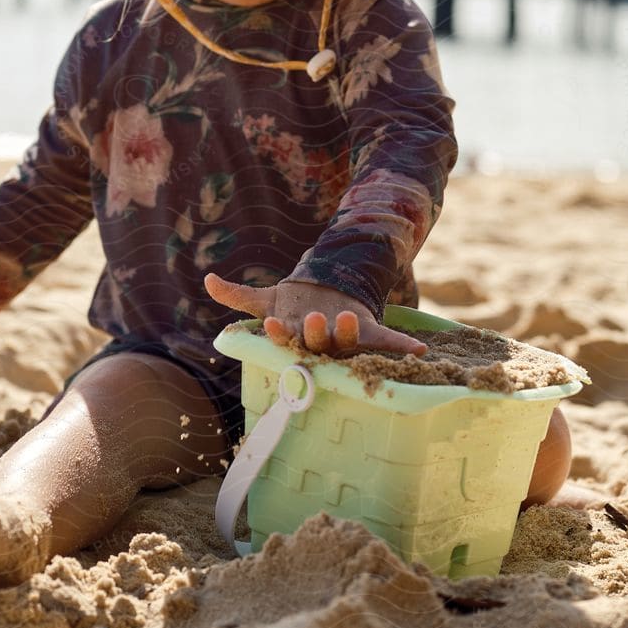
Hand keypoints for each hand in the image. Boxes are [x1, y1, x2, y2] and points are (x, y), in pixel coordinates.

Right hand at [204, 272, 427, 358]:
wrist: (325, 298)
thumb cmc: (294, 307)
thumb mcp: (267, 298)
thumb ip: (237, 294)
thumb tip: (206, 280)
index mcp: (296, 336)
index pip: (285, 338)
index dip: (280, 334)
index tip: (273, 325)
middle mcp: (321, 342)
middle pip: (317, 342)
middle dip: (315, 332)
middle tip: (314, 319)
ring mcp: (345, 337)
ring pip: (347, 339)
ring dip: (347, 331)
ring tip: (347, 317)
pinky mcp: (369, 330)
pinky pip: (386, 340)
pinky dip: (403, 345)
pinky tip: (420, 347)